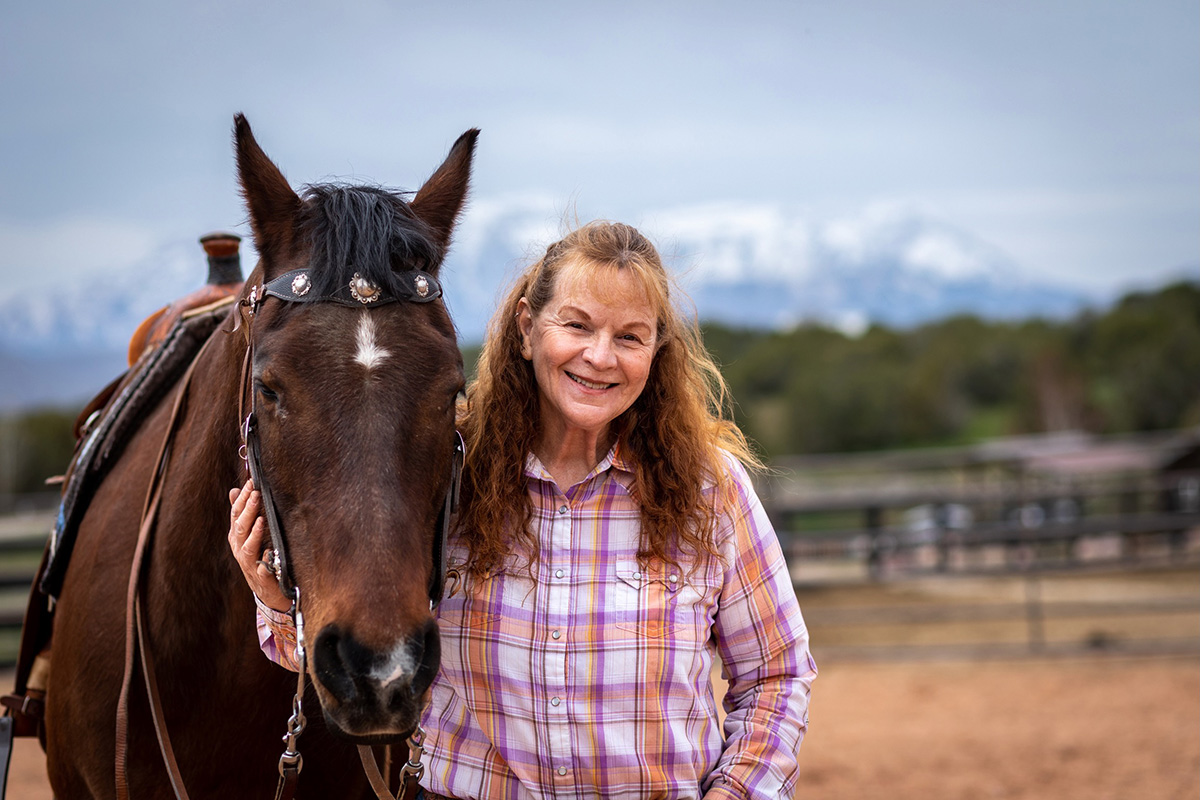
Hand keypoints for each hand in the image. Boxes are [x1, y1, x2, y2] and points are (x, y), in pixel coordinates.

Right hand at [227, 479, 290, 612]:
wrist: (268, 590)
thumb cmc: (259, 557)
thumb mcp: (248, 535)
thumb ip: (242, 513)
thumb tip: (234, 490)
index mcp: (237, 537)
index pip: (236, 514)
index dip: (242, 498)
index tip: (252, 482)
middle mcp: (240, 549)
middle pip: (240, 527)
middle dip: (247, 510)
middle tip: (257, 493)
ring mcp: (249, 564)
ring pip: (247, 547)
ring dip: (254, 533)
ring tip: (260, 520)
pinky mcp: (262, 578)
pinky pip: (262, 570)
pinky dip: (265, 561)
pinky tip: (269, 552)